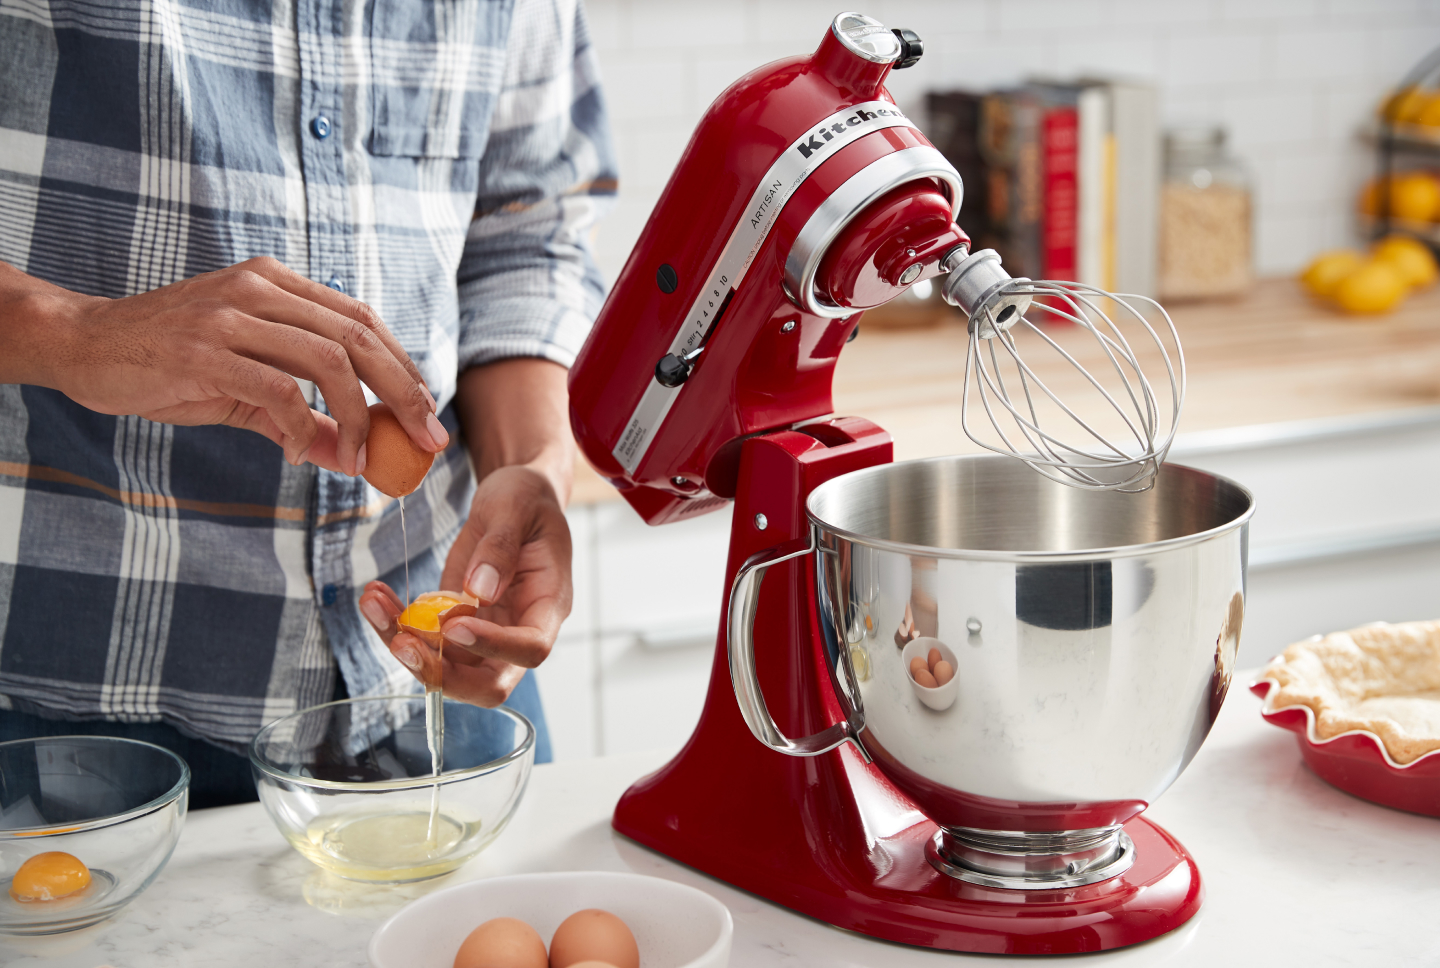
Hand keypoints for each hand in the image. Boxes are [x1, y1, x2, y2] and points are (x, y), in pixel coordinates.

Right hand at [15, 256, 446, 473]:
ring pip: (328, 362)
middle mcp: (261, 289)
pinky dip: (299, 427)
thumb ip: (297, 417)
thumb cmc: (168, 363)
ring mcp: (232, 316)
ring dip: (357, 418)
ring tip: (361, 459)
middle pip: (359, 337)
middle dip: (402, 392)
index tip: (426, 412)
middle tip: (426, 439)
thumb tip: (347, 458)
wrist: (85, 345)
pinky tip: (295, 452)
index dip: (402, 367)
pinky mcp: (205, 351)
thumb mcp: (244, 386)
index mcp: (277, 284)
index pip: (362, 320)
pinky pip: (277, 390)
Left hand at [359, 465, 571, 705]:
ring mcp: (487, 633)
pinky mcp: (457, 624)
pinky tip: (377, 597)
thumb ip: (501, 547)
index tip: (453, 624)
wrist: (513, 501)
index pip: (531, 647)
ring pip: (447, 667)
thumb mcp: (516, 508)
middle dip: (442, 674)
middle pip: (489, 683)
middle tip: (402, 642)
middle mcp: (519, 630)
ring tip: (374, 603)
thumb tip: (480, 590)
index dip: (494, 646)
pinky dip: (396, 624)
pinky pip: (425, 640)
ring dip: (405, 644)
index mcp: (548, 604)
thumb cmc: (526, 501)